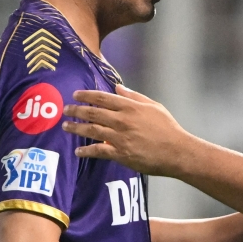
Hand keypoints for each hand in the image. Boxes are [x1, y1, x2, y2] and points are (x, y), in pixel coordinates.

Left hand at [62, 85, 191, 175]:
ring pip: (92, 130)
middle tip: (66, 110)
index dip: (86, 95)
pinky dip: (86, 150)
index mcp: (130, 106)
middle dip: (76, 110)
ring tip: (66, 127)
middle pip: (93, 113)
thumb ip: (134, 96)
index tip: (75, 95)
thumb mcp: (154, 106)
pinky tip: (78, 151)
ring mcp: (120, 137)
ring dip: (76, 128)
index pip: (102, 98)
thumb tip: (117, 87)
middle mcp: (122, 120)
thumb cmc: (168, 128)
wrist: (176, 151)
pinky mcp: (120, 153)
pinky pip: (98, 151)